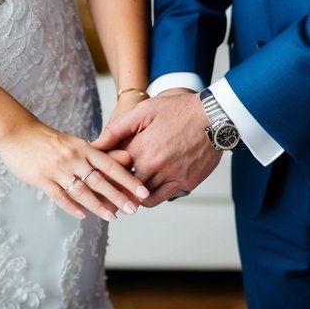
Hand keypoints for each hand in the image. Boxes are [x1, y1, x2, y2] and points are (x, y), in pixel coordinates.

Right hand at [0, 120, 148, 220]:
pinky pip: (59, 196)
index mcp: (83, 148)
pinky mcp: (41, 178)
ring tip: (112, 217)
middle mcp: (73, 158)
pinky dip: (72, 207)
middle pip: (100, 180)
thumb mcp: (76, 143)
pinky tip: (83, 215)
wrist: (17, 132)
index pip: (111, 165)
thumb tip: (126, 161)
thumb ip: (98, 154)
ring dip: (98, 205)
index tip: (143, 192)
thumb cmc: (49, 140)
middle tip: (134, 209)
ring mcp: (57, 169)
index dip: (128, 180)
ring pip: (82, 190)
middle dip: (118, 196)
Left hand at [93, 89, 220, 205]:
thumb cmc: (178, 110)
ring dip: (130, 195)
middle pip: (124, 185)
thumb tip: (95, 144)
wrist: (214, 117)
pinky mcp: (185, 183)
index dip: (103, 171)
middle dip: (113, 187)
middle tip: (103, 191)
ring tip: (120, 194)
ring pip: (141, 195)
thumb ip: (117, 129)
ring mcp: (171, 176)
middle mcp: (154, 165)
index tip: (95, 175)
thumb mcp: (144, 111)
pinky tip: (142, 194)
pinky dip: (148, 198)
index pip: (112, 167)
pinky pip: (161, 198)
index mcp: (140, 147)